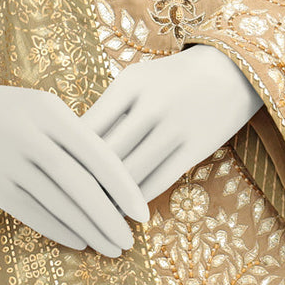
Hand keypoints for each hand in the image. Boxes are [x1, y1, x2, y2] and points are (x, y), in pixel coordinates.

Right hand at [0, 71, 150, 256]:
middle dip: (110, 218)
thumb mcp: (38, 105)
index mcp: (50, 113)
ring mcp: (10, 164)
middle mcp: (31, 138)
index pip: (98, 155)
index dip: (124, 188)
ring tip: (112, 248)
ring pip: (59, 206)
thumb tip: (111, 172)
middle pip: (82, 187)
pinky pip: (33, 215)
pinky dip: (60, 231)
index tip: (142, 212)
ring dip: (89, 231)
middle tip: (131, 241)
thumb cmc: (0, 107)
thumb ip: (71, 132)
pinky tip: (79, 242)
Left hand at [78, 44, 263, 203]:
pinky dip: (136, 200)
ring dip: (108, 198)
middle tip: (65, 203)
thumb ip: (108, 110)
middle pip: (106, 155)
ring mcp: (175, 128)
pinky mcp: (195, 148)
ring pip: (130, 174)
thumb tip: (72, 149)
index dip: (68, 156)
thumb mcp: (136, 80)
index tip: (54, 175)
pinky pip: (158, 181)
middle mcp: (151, 105)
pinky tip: (123, 209)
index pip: (87, 128)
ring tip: (90, 213)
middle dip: (83, 183)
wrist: (230, 71)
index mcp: (129, 84)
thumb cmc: (170, 79)